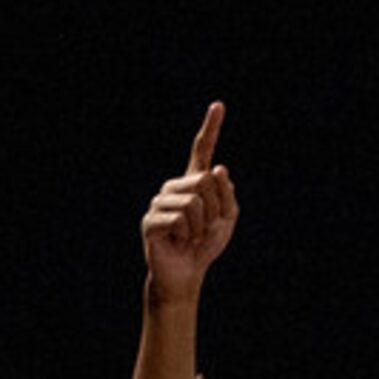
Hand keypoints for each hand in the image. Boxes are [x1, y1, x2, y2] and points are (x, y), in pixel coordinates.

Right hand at [139, 102, 235, 298]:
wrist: (186, 273)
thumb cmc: (205, 245)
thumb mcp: (227, 218)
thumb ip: (227, 193)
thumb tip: (216, 169)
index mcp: (193, 182)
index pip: (202, 151)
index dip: (210, 128)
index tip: (218, 105)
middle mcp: (174, 187)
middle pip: (204, 180)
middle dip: (214, 208)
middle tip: (205, 228)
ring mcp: (160, 203)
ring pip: (194, 201)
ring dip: (201, 225)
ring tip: (191, 237)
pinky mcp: (151, 221)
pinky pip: (179, 219)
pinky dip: (187, 235)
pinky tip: (179, 242)